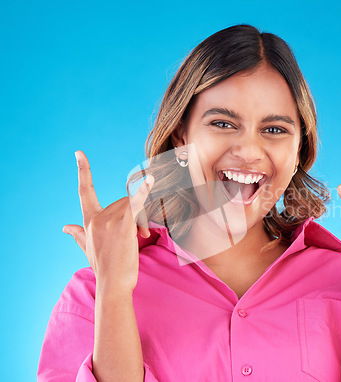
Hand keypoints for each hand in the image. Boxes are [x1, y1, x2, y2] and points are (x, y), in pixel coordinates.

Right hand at [62, 150, 153, 292]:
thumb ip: (77, 235)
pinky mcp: (124, 224)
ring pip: (133, 206)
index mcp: (89, 221)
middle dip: (134, 215)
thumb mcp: (87, 249)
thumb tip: (64, 227)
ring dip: (142, 219)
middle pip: (123, 202)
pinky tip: (151, 179)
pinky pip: (137, 203)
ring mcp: (110, 220)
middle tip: (141, 234)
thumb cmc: (104, 268)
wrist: (112, 285)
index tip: (79, 154)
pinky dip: (144, 191)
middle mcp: (97, 218)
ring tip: (142, 237)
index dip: (83, 171)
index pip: (84, 191)